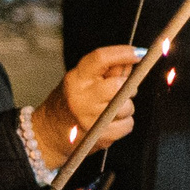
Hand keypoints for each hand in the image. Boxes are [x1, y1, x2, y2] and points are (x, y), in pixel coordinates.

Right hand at [32, 46, 140, 169]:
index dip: (123, 53)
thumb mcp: (84, 81)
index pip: (100, 58)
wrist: (50, 132)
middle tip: (121, 91)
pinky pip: (128, 125)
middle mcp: (80, 97)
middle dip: (127, 88)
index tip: (140, 53)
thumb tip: (134, 56)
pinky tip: (111, 123)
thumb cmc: (71, 102)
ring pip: (126, 107)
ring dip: (125, 108)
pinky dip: (124, 124)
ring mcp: (88, 118)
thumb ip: (109, 69)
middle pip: (118, 86)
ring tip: (110, 110)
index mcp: (76, 78)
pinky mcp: (98, 136)